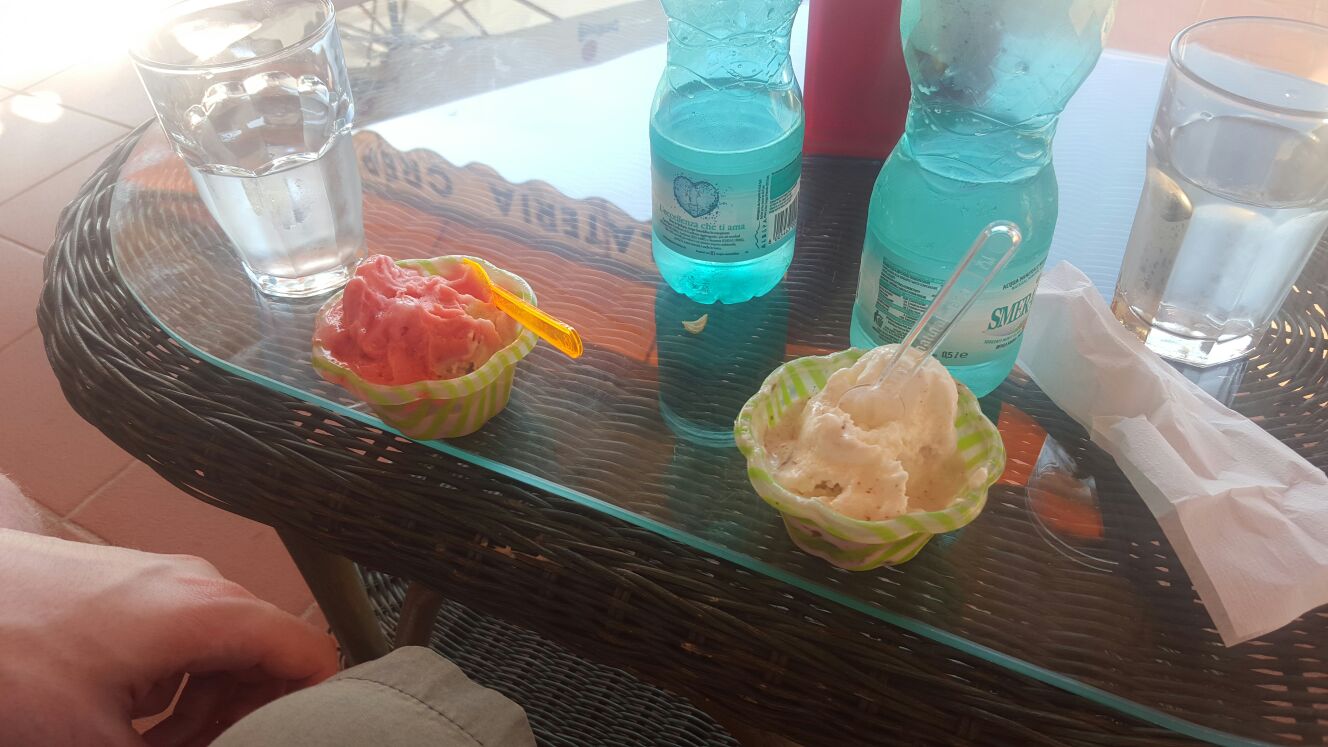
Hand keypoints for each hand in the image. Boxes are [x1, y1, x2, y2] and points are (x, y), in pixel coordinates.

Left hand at [0, 529, 337, 745]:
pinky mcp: (132, 586)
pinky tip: (124, 715)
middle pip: (265, 658)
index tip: (281, 742)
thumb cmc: (10, 651)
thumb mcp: (98, 739)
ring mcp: (165, 580)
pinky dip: (171, 684)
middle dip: (241, 718)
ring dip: (202, 708)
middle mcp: (201, 586)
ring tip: (151, 745)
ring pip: (221, 652)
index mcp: (213, 613)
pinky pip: (182, 639)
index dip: (310, 708)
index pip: (311, 655)